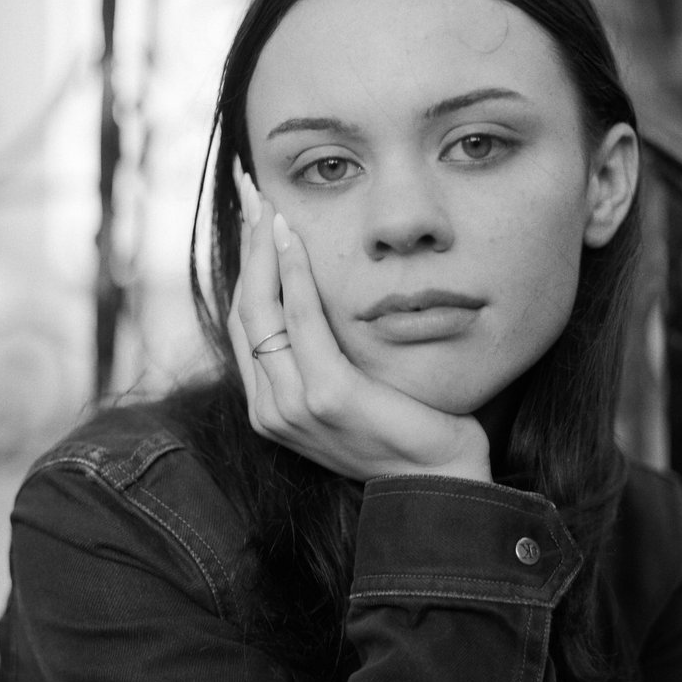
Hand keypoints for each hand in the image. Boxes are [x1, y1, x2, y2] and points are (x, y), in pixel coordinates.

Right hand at [227, 171, 491, 482]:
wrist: (437, 487)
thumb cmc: (404, 436)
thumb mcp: (352, 396)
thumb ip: (324, 359)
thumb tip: (322, 305)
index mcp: (271, 407)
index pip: (247, 323)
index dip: (246, 267)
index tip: (254, 220)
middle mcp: (270, 408)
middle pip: (244, 309)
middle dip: (246, 247)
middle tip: (252, 194)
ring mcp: (292, 405)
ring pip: (261, 311)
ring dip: (263, 251)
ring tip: (270, 206)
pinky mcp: (325, 397)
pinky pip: (300, 322)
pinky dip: (293, 276)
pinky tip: (294, 240)